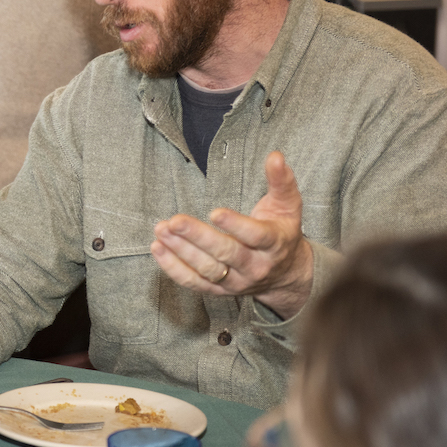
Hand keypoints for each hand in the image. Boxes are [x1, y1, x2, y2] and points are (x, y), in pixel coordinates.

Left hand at [150, 151, 313, 319]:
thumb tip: (275, 156)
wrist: (285, 275)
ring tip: (161, 230)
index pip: (256, 236)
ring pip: (207, 269)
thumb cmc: (282, 233)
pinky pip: (193, 283)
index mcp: (274, 244)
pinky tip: (158, 248)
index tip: (215, 212)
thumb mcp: (288, 206)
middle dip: (198, 237)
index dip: (236, 225)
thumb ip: (281, 181)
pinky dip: (173, 268)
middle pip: (227, 254)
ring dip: (181, 251)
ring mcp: (236, 281)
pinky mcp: (219, 291)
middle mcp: (256, 266)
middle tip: (175, 221)